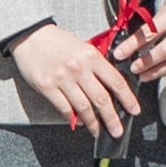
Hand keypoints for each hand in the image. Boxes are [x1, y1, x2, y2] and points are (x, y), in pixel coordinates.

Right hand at [12, 23, 143, 139]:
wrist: (31, 36)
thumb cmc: (58, 41)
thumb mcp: (83, 47)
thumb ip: (96, 65)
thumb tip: (111, 87)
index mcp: (91, 56)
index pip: (116, 81)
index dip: (127, 99)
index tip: (134, 110)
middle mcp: (79, 68)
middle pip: (101, 99)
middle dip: (112, 118)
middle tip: (117, 130)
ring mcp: (62, 79)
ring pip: (84, 107)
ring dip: (93, 123)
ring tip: (98, 130)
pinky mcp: (47, 87)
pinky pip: (64, 108)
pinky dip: (73, 118)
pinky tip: (79, 123)